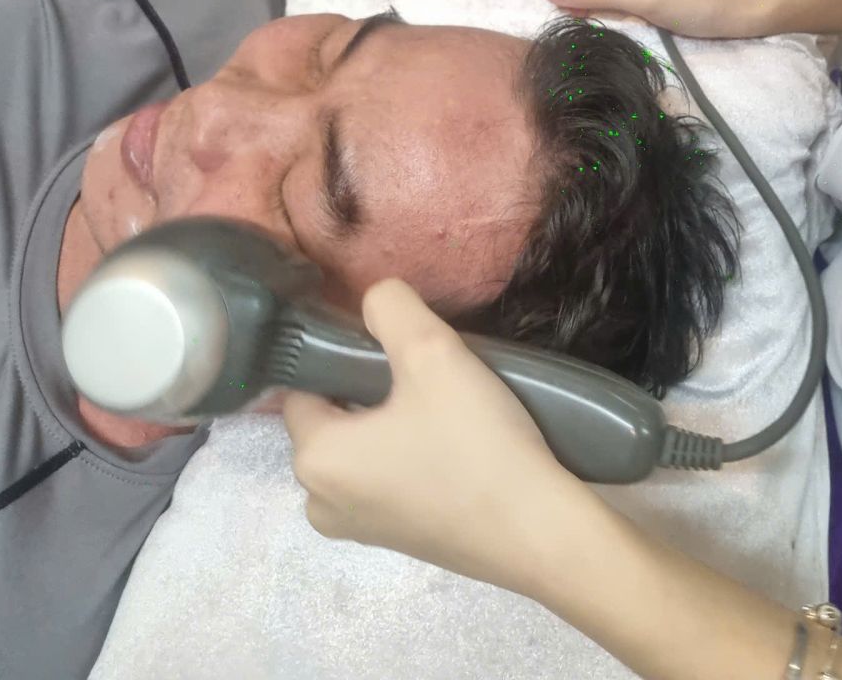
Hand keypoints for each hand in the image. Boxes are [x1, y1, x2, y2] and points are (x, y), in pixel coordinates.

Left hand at [282, 279, 585, 594]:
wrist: (537, 531)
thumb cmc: (476, 443)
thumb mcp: (433, 352)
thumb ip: (391, 308)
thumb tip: (373, 298)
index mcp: (314, 459)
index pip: (304, 387)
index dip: (344, 357)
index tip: (396, 348)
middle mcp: (320, 501)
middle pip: (334, 419)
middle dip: (371, 391)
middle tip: (430, 376)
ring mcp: (358, 530)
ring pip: (363, 450)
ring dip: (393, 424)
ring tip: (447, 409)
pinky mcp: (397, 543)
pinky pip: (388, 481)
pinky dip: (410, 458)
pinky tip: (455, 446)